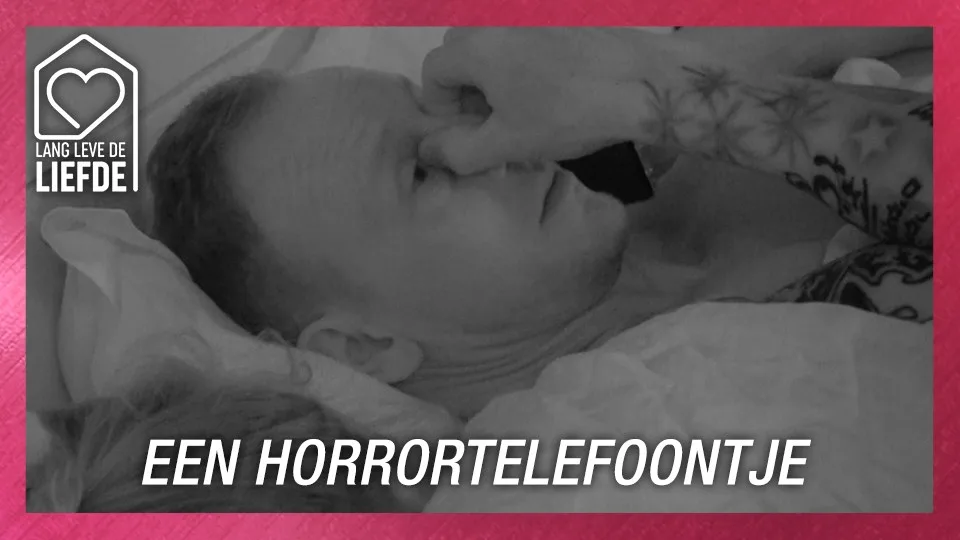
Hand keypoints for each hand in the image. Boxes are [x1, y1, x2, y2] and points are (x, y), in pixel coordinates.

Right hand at [419, 28, 678, 174]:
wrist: (643, 83)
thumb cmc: (571, 114)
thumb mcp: (509, 144)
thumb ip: (458, 152)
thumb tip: (429, 151)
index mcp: (477, 45)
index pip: (434, 71)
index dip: (441, 106)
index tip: (463, 130)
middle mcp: (499, 16)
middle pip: (460, 48)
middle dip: (465, 84)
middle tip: (490, 118)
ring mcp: (532, 9)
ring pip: (492, 37)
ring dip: (493, 68)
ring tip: (521, 102)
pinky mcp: (562, 11)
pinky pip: (524, 30)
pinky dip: (523, 54)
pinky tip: (550, 82)